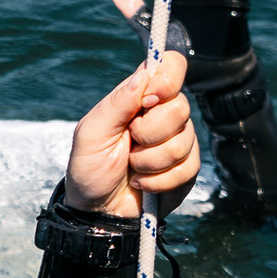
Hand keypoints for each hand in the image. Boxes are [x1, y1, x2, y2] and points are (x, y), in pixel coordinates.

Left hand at [63, 52, 197, 218]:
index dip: (167, 78)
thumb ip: (117, 103)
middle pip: (180, 106)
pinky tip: (143, 183)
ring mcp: (179, 140)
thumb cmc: (89, 169)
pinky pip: (186, 167)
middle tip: (128, 144)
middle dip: (149, 132)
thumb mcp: (91, 133)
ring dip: (149, 161)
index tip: (148, 100)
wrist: (98, 212)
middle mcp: (164, 114)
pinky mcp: (187, 168)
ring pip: (183, 140)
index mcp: (140, 97)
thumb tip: (144, 74)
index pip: (170, 66)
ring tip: (132, 167)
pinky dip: (157, 180)